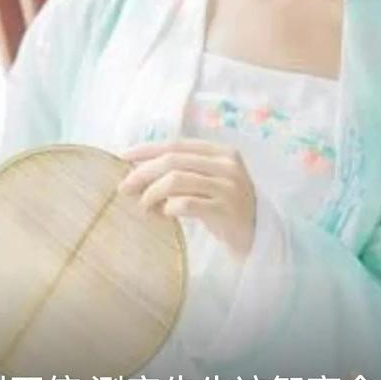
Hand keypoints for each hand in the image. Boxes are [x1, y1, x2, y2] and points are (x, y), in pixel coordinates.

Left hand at [117, 138, 255, 260]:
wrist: (257, 235)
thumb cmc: (225, 206)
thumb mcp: (209, 181)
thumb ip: (183, 171)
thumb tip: (137, 170)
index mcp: (221, 151)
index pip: (177, 144)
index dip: (147, 149)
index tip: (123, 157)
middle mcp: (227, 164)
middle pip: (173, 160)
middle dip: (143, 172)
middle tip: (124, 187)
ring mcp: (228, 186)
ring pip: (177, 180)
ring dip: (152, 193)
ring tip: (143, 206)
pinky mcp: (225, 210)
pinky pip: (186, 203)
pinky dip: (168, 208)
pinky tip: (163, 214)